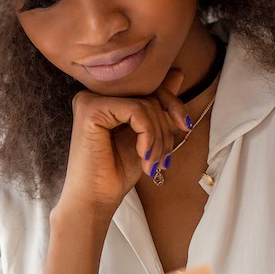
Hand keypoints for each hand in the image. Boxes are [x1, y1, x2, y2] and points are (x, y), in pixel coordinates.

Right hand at [59, 70, 190, 216]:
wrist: (94, 200)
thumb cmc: (115, 173)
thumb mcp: (145, 136)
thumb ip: (156, 106)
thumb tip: (177, 73)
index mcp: (105, 100)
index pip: (148, 88)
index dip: (173, 104)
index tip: (185, 127)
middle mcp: (94, 95)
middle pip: (149, 94)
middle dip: (166, 129)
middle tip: (164, 159)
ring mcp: (90, 100)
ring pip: (145, 104)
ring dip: (159, 138)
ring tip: (153, 163)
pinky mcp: (90, 109)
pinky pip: (136, 111)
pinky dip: (148, 135)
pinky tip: (143, 155)